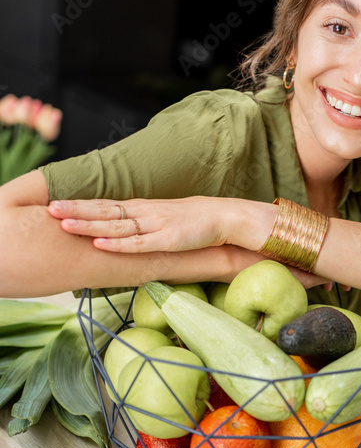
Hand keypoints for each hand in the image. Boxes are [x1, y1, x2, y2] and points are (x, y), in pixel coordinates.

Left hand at [47, 196, 230, 251]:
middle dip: (75, 210)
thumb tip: (119, 233)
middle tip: (48, 208)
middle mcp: (143, 213)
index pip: (103, 204)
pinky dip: (117, 245)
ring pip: (115, 226)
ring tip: (63, 224)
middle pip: (103, 211)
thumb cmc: (193, 222)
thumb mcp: (162, 220)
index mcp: (140, 208)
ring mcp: (154, 225)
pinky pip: (138, 244)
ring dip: (88, 225)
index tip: (53, 203)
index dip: (79, 204)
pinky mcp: (167, 240)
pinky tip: (99, 244)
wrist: (224, 218)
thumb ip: (141, 225)